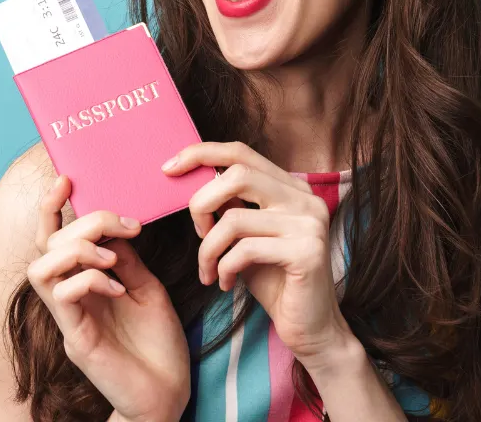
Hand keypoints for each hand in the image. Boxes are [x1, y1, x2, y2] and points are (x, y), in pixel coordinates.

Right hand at [27, 175, 189, 421]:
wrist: (169, 394)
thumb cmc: (159, 345)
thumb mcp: (147, 288)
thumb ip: (127, 259)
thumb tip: (115, 227)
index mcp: (84, 283)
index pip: (53, 238)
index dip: (52, 207)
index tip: (68, 180)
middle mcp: (69, 298)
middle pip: (48, 245)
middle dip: (83, 223)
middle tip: (124, 225)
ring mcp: (70, 320)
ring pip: (41, 269)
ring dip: (77, 251)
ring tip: (113, 257)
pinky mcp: (77, 340)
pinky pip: (64, 297)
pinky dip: (88, 280)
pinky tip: (117, 287)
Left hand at [164, 142, 354, 364]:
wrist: (311, 328)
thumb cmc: (275, 282)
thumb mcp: (247, 237)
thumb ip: (232, 207)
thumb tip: (193, 180)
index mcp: (292, 188)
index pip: (242, 152)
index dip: (201, 154)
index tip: (169, 168)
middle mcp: (305, 199)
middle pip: (237, 174)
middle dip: (201, 203)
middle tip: (196, 233)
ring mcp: (310, 223)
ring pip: (234, 218)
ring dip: (208, 248)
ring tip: (207, 270)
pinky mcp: (307, 252)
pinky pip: (245, 250)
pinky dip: (224, 268)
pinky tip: (225, 283)